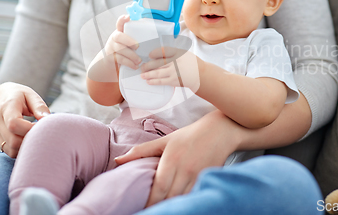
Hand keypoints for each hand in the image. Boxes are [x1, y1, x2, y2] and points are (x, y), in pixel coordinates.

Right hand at [0, 82, 49, 157]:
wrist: (0, 97)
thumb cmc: (19, 96)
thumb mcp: (31, 95)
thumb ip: (39, 107)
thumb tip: (47, 120)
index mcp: (6, 107)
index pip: (14, 124)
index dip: (30, 129)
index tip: (42, 126)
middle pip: (13, 141)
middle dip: (31, 140)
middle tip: (42, 134)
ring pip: (10, 150)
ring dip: (26, 147)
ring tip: (36, 137)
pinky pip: (8, 151)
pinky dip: (20, 150)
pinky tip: (28, 140)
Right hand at [104, 14, 140, 69]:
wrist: (111, 61)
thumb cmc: (124, 49)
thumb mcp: (127, 41)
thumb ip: (135, 37)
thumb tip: (153, 35)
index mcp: (119, 32)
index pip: (119, 23)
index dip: (122, 19)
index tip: (128, 17)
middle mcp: (114, 38)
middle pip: (118, 36)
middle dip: (129, 41)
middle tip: (137, 47)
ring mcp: (111, 47)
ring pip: (120, 49)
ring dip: (131, 55)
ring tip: (139, 60)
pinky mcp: (110, 57)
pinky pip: (120, 59)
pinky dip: (129, 63)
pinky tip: (135, 66)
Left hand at [115, 110, 239, 206]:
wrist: (219, 131)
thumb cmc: (189, 136)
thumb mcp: (164, 140)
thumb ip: (141, 151)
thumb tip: (118, 161)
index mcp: (171, 159)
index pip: (159, 187)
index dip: (151, 202)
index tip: (143, 209)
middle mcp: (185, 169)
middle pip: (171, 197)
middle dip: (160, 207)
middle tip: (151, 211)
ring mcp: (198, 176)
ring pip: (184, 199)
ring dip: (174, 206)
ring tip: (164, 209)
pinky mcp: (207, 179)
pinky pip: (195, 196)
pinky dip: (187, 202)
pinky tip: (180, 205)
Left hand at [140, 47, 201, 91]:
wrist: (201, 74)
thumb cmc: (191, 63)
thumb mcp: (184, 53)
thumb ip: (173, 53)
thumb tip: (158, 54)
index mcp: (178, 53)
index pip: (163, 51)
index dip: (155, 53)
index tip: (149, 55)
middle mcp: (175, 61)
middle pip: (158, 63)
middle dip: (148, 65)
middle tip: (142, 67)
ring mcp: (174, 72)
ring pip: (158, 73)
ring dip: (148, 74)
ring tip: (142, 75)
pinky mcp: (174, 80)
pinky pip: (161, 81)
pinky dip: (154, 81)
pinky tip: (149, 81)